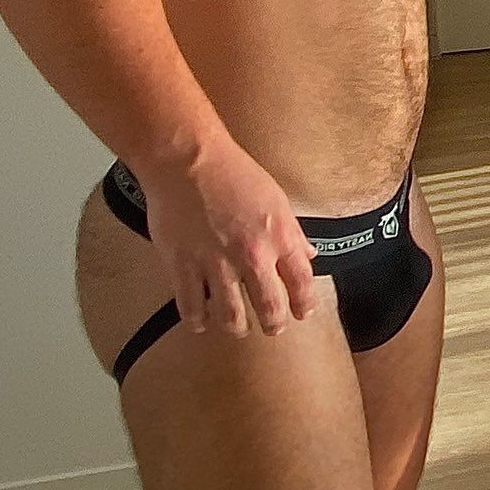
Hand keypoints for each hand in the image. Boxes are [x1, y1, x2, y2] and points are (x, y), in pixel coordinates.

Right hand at [139, 141, 319, 338]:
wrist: (187, 161)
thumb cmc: (233, 172)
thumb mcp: (276, 198)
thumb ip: (291, 233)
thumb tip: (307, 255)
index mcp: (278, 237)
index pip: (302, 282)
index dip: (304, 303)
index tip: (302, 312)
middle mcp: (251, 256)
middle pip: (269, 306)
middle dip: (273, 324)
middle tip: (273, 328)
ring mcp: (215, 264)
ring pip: (230, 315)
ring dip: (236, 327)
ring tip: (238, 328)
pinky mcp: (182, 266)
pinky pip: (191, 306)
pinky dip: (197, 320)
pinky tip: (200, 324)